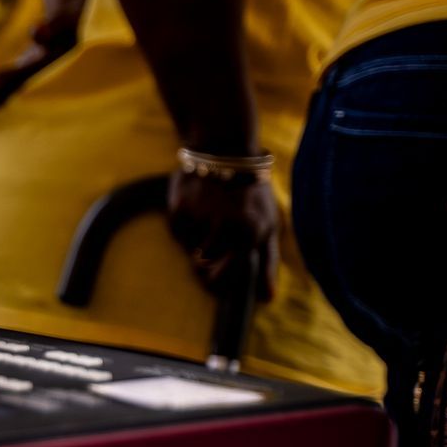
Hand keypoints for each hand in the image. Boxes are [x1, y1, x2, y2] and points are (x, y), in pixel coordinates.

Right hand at [167, 172, 278, 300]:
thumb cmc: (252, 192)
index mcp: (248, 234)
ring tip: (209, 221)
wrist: (224, 148)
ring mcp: (198, 219)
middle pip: (203, 269)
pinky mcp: (177, 210)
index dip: (219, 284)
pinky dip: (184, 228)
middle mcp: (222, 228)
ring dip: (196, 244)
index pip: (225, 279)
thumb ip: (267, 262)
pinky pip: (177, 234)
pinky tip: (196, 209)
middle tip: (211, 248)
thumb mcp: (269, 225)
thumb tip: (266, 298)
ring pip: (189, 251)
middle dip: (205, 266)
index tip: (216, 283)